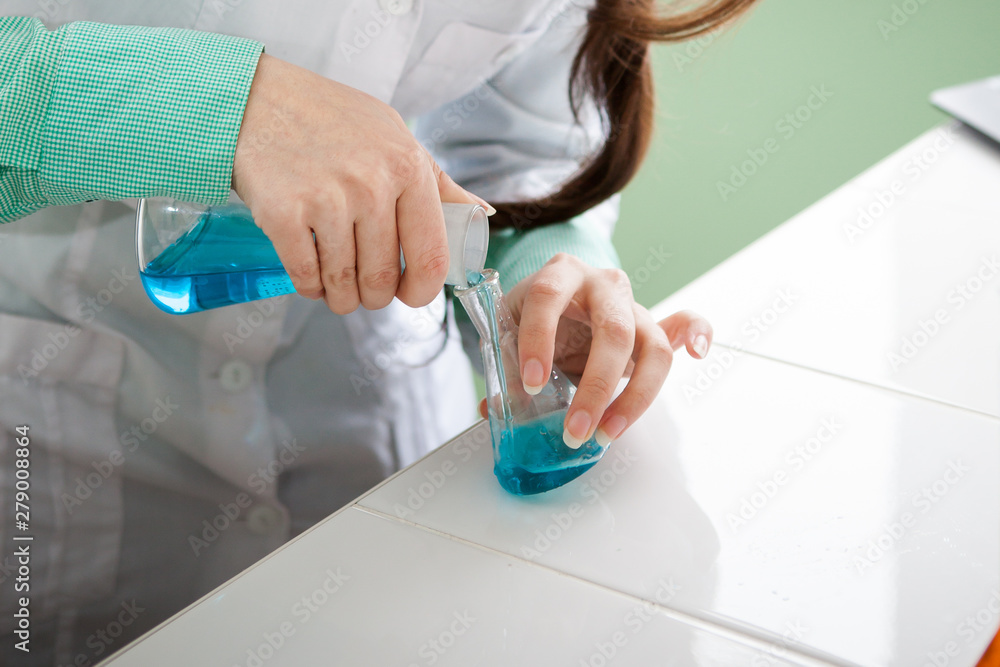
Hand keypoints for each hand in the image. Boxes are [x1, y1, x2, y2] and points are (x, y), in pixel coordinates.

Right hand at [231, 54, 488, 313]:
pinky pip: (306, 276)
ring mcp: (327, 199)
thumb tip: (481, 215)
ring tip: (336, 286)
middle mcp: (372, 185)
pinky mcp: (284, 213)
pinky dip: (310, 286)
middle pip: (383, 277)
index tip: (410, 294)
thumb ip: (439, 183)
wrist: (256, 99)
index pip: (431, 255)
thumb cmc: (330, 119)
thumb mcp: (395, 137)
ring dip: (341, 296)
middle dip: (375, 296)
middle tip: (365, 289)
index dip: (422, 290)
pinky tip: (311, 275)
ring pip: (344, 283)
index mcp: (408, 168)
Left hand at [480, 254, 712, 447]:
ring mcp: (631, 304)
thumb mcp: (510, 335)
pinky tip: (699, 354)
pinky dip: (698, 334)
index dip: (539, 340)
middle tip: (575, 430)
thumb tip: (495, 408)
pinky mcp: (652, 324)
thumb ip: (507, 369)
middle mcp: (602, 284)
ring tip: (608, 434)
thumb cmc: (532, 319)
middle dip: (595, 386)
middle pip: (613, 331)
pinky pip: (683, 324)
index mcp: (559, 274)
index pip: (549, 298)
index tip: (529, 382)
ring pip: (652, 345)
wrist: (554, 302)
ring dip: (634, 396)